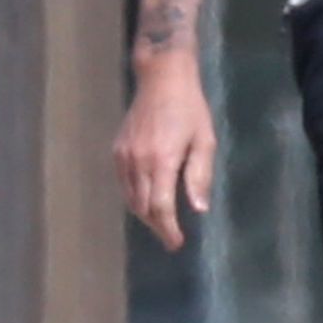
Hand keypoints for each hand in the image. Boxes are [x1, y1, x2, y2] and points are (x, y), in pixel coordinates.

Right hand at [113, 53, 215, 251]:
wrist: (162, 79)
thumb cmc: (190, 108)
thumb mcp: (204, 140)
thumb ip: (200, 176)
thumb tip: (199, 209)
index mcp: (162, 160)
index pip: (160, 207)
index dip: (168, 229)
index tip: (177, 243)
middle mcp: (139, 161)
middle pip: (144, 208)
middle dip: (158, 226)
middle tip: (172, 237)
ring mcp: (124, 156)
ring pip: (131, 198)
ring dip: (146, 215)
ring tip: (162, 223)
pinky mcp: (117, 150)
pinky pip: (124, 184)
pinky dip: (135, 198)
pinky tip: (148, 200)